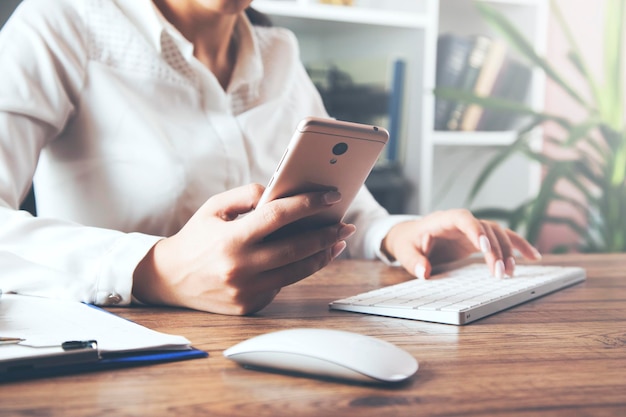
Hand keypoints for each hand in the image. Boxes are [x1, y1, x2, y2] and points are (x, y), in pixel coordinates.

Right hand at [132, 184, 354, 314]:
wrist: (168, 279)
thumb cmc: (195, 237)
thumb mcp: (214, 208)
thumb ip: (248, 196)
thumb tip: (282, 193)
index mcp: (230, 239)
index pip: (278, 216)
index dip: (308, 204)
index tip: (331, 196)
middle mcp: (240, 267)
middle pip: (296, 248)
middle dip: (326, 234)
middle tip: (345, 224)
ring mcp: (246, 290)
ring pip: (296, 271)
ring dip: (322, 255)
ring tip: (337, 242)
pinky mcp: (249, 306)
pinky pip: (281, 284)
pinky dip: (297, 269)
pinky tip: (309, 257)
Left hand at [381, 209, 541, 279]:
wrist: (411, 236)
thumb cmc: (408, 242)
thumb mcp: (405, 252)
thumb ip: (414, 261)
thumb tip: (424, 272)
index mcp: (443, 219)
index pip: (463, 218)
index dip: (475, 230)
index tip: (484, 247)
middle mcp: (462, 221)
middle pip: (486, 229)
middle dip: (495, 250)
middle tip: (499, 274)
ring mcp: (473, 229)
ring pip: (498, 234)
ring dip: (507, 252)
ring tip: (509, 273)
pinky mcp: (480, 238)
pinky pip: (502, 239)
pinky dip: (518, 246)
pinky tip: (533, 257)